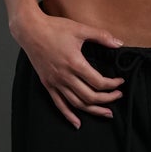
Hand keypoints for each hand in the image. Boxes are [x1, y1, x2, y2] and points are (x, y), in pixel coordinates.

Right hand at [17, 10, 126, 129]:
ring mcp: (55, 82)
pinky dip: (69, 115)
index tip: (120, 82)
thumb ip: (101, 36)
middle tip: (118, 96)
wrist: (30, 30)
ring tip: (106, 113)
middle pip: (90, 97)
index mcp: (75, 63)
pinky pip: (59, 104)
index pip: (98, 82)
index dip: (112, 85)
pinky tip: (78, 123)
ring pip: (77, 104)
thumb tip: (119, 43)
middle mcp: (65, 76)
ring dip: (93, 110)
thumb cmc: (54, 28)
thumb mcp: (80, 29)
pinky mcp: (47, 84)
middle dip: (107, 99)